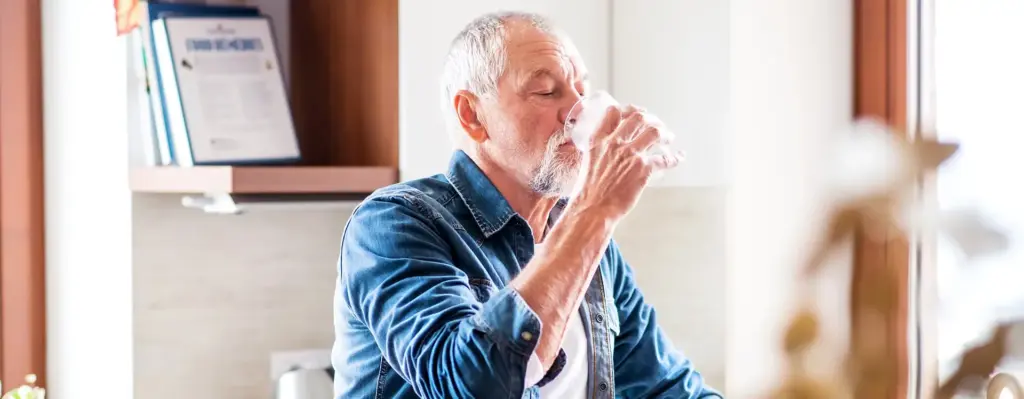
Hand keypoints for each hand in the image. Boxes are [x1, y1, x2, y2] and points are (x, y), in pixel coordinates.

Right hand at [570, 105, 681, 221]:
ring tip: (668, 137)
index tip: (636, 113)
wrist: (593, 209)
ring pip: (654, 132)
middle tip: (657, 124)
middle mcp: (614, 143)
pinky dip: (675, 158)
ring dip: (665, 133)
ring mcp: (630, 155)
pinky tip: (679, 157)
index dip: (627, 109)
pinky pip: (665, 158)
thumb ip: (599, 153)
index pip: (613, 113)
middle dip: (651, 118)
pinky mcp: (643, 169)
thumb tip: (609, 153)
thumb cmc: (588, 192)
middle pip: (638, 118)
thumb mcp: (588, 163)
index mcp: (598, 140)